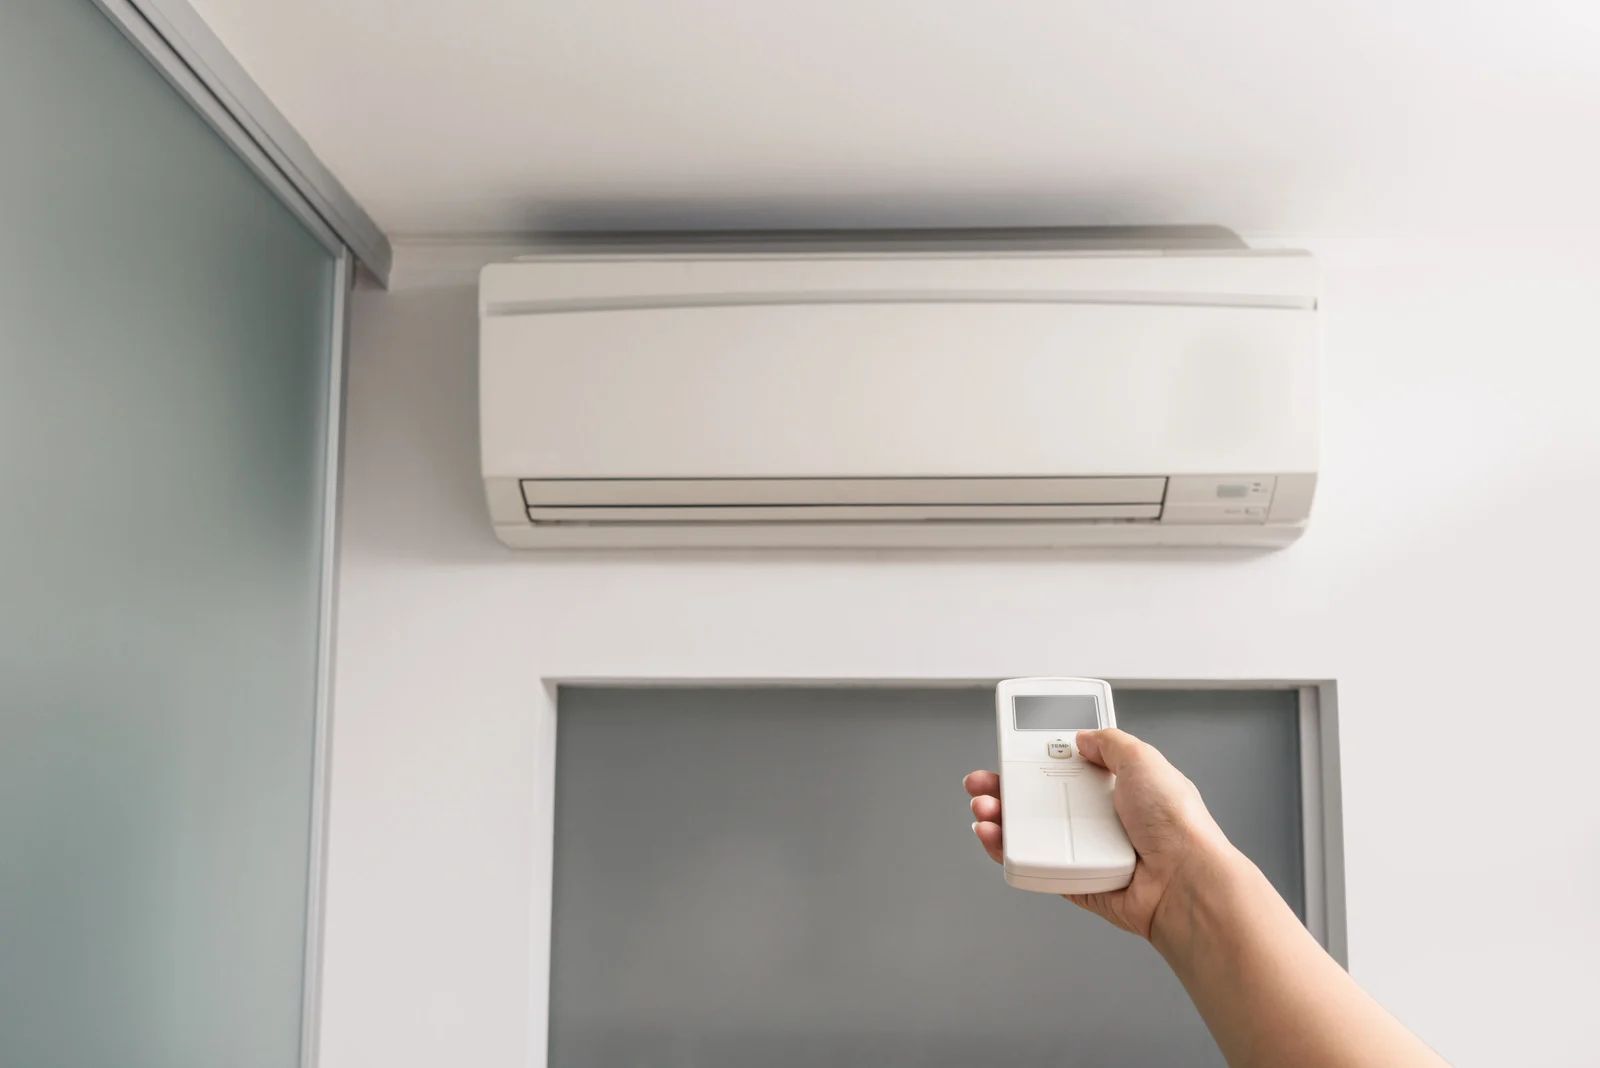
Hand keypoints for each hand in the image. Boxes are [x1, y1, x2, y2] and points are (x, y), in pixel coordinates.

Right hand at [964, 728, 1236, 944]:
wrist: (1183, 879)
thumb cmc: (1175, 823)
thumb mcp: (1143, 759)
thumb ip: (1109, 741)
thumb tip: (1083, 736)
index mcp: (1116, 788)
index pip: (1066, 767)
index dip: (1036, 758)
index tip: (1012, 752)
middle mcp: (1099, 818)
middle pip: (1038, 799)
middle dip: (1004, 788)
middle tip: (984, 782)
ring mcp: (1084, 850)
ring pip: (1028, 831)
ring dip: (999, 817)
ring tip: (983, 807)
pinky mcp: (1073, 879)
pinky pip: (1033, 863)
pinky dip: (1007, 851)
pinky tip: (994, 835)